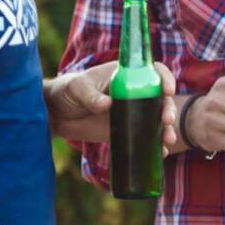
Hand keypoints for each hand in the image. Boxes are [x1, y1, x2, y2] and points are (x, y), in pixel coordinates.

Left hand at [47, 62, 176, 150]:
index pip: (153, 71)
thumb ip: (91, 95)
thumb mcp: (77, 88)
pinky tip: (160, 152)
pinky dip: (154, 144)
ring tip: (166, 141)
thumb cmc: (67, 91)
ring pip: (156, 119)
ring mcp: (131, 112)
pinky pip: (144, 137)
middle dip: (168, 108)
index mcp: (125, 75)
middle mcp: (133, 92)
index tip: (167, 91)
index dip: (165, 78)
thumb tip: (107, 105)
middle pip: (160, 98)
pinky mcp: (126, 130)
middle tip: (167, 120)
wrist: (57, 114)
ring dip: (165, 129)